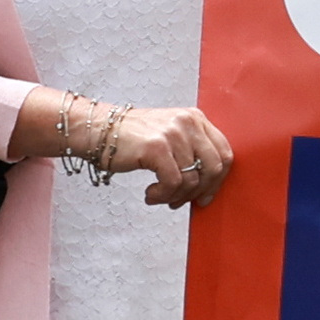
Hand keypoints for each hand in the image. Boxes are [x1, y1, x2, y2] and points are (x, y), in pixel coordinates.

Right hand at [103, 105, 235, 210]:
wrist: (96, 129)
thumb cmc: (132, 138)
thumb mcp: (169, 135)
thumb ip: (191, 151)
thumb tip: (209, 185)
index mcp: (196, 119)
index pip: (224, 153)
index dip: (218, 180)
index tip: (206, 195)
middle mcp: (188, 123)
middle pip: (214, 168)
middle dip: (200, 192)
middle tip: (181, 201)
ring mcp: (173, 134)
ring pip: (192, 179)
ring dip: (176, 196)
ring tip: (160, 197)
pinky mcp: (157, 147)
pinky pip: (173, 183)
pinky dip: (163, 195)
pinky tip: (150, 194)